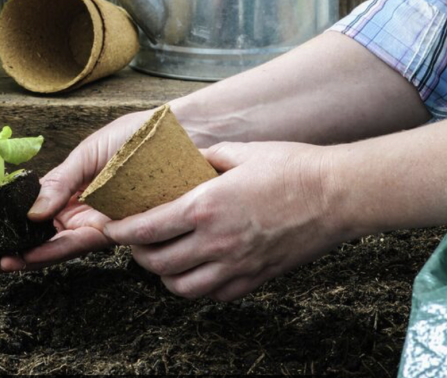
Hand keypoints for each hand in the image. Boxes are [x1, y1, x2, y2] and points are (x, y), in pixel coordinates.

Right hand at [0, 108, 157, 272]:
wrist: (181, 134)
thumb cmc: (138, 137)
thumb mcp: (89, 153)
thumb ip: (60, 181)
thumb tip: (30, 209)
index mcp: (72, 192)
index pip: (32, 212)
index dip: (5, 220)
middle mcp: (84, 212)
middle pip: (41, 237)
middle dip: (10, 248)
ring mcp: (100, 223)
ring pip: (57, 246)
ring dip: (27, 256)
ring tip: (0, 263)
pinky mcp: (120, 231)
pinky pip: (83, 243)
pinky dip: (55, 249)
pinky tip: (32, 253)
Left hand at [103, 141, 343, 300]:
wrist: (338, 195)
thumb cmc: (291, 168)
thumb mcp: (239, 151)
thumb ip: (203, 158)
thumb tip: (181, 158)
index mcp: (205, 206)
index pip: (146, 228)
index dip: (120, 230)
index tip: (108, 225)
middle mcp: (216, 242)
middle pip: (156, 262)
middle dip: (136, 252)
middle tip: (134, 239)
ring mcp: (236, 266)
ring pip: (180, 287)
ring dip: (163, 274)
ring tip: (162, 256)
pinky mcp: (255, 280)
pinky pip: (212, 295)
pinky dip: (195, 285)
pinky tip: (196, 268)